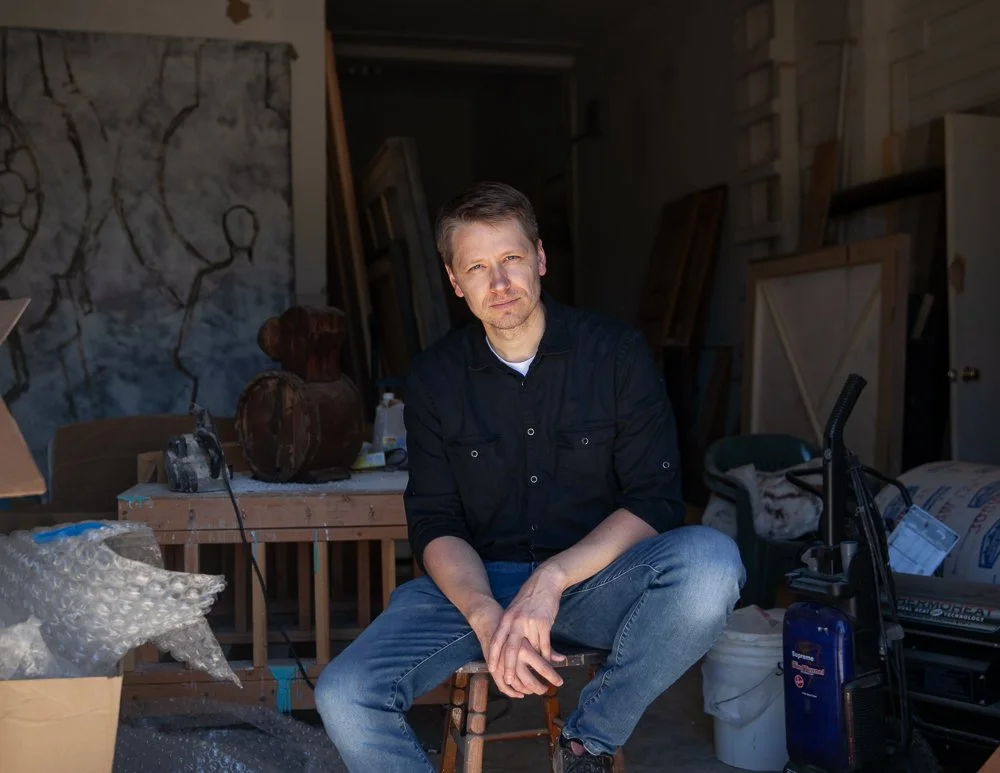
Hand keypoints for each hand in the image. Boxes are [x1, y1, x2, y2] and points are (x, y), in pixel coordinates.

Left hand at [487, 568, 566, 696]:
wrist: (545, 582)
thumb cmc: (529, 597)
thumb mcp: (514, 610)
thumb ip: (509, 625)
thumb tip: (505, 642)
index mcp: (506, 618)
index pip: (497, 640)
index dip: (493, 656)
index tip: (491, 670)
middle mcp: (516, 622)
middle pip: (510, 649)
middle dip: (509, 667)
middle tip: (508, 680)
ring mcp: (530, 623)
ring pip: (531, 650)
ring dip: (533, 664)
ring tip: (534, 675)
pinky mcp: (544, 624)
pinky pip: (544, 645)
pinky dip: (546, 656)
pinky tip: (548, 662)